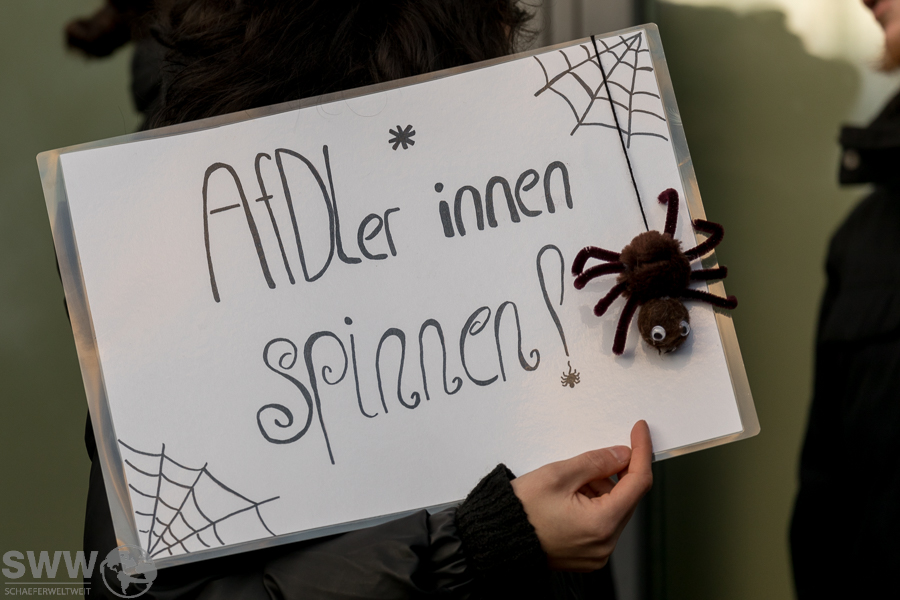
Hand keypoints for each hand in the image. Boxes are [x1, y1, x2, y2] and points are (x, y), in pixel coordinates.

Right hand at [510, 420, 652, 570]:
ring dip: (602, 489)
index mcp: (601, 524)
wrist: (496, 540)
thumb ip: (596, 462)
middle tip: (593, 458)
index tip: (639, 431)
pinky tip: (571, 496)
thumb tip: (622, 455)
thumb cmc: (520, 511)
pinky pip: (603, 523)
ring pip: (615, 509)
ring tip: (571, 482)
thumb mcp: (558, 475)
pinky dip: (594, 505)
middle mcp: (605, 544)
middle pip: (627, 498)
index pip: (638, 482)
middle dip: (615, 473)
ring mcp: (597, 553)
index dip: (642, 452)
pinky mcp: (588, 555)